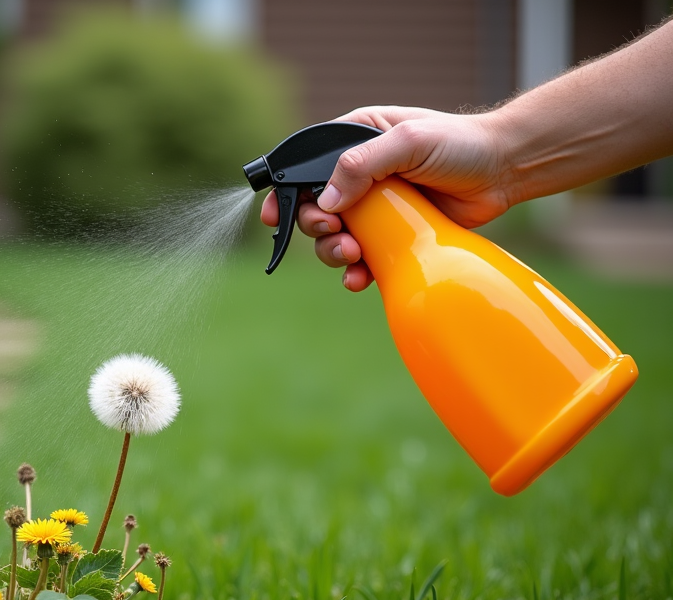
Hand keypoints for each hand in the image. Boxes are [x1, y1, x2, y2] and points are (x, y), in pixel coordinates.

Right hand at [261, 106, 510, 291]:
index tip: (274, 216)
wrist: (504, 171)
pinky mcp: (391, 236)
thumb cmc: (460, 144)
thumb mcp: (409, 141)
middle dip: (315, 227)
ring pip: (334, 238)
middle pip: (314, 208)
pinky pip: (361, 260)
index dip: (285, 193)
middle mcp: (358, 175)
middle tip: (336, 234)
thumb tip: (325, 201)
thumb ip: (362, 165)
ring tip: (352, 257)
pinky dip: (354, 272)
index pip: (304, 168)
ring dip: (333, 252)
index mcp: (354, 142)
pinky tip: (359, 279)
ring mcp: (374, 208)